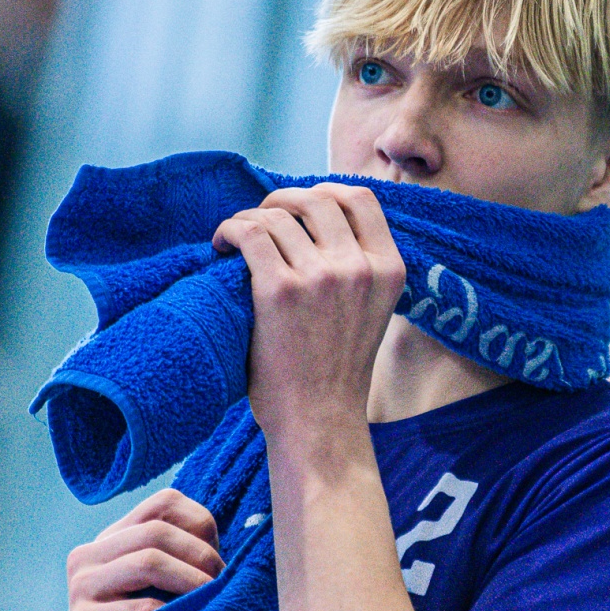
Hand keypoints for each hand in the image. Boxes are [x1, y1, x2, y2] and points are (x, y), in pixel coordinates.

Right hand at [65, 489, 222, 610]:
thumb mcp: (161, 586)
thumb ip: (183, 558)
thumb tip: (235, 553)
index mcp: (111, 538)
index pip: (163, 503)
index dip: (201, 524)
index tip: (220, 558)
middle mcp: (88, 553)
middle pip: (157, 531)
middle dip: (200, 556)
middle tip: (222, 584)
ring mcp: (81, 585)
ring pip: (148, 560)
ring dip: (191, 581)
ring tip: (210, 601)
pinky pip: (140, 607)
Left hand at [212, 184, 405, 439]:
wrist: (318, 419)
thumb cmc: (335, 370)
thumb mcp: (371, 309)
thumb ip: (358, 266)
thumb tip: (316, 221)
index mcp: (388, 269)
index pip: (361, 198)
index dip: (325, 191)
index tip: (301, 207)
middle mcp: (359, 267)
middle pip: (317, 198)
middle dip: (283, 200)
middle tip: (262, 219)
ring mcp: (320, 276)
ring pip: (278, 215)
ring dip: (250, 217)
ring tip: (236, 238)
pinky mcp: (280, 290)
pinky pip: (249, 234)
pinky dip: (229, 230)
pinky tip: (220, 246)